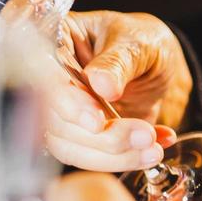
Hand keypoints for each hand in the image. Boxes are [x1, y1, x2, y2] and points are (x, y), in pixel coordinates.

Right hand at [44, 10, 192, 172]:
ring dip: (112, 155)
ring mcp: (59, 109)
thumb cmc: (142, 42)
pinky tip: (153, 148)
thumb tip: (101, 84)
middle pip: (52, 119)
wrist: (158, 65)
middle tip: (143, 136)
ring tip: (152, 148)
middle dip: (99, 137)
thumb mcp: (138, 43)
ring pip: (67, 145)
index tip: (95, 121)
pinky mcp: (75, 134)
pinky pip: (87, 156)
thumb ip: (118, 62)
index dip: (64, 101)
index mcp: (53, 41)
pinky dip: (123, 159)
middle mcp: (47, 78)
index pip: (43, 74)